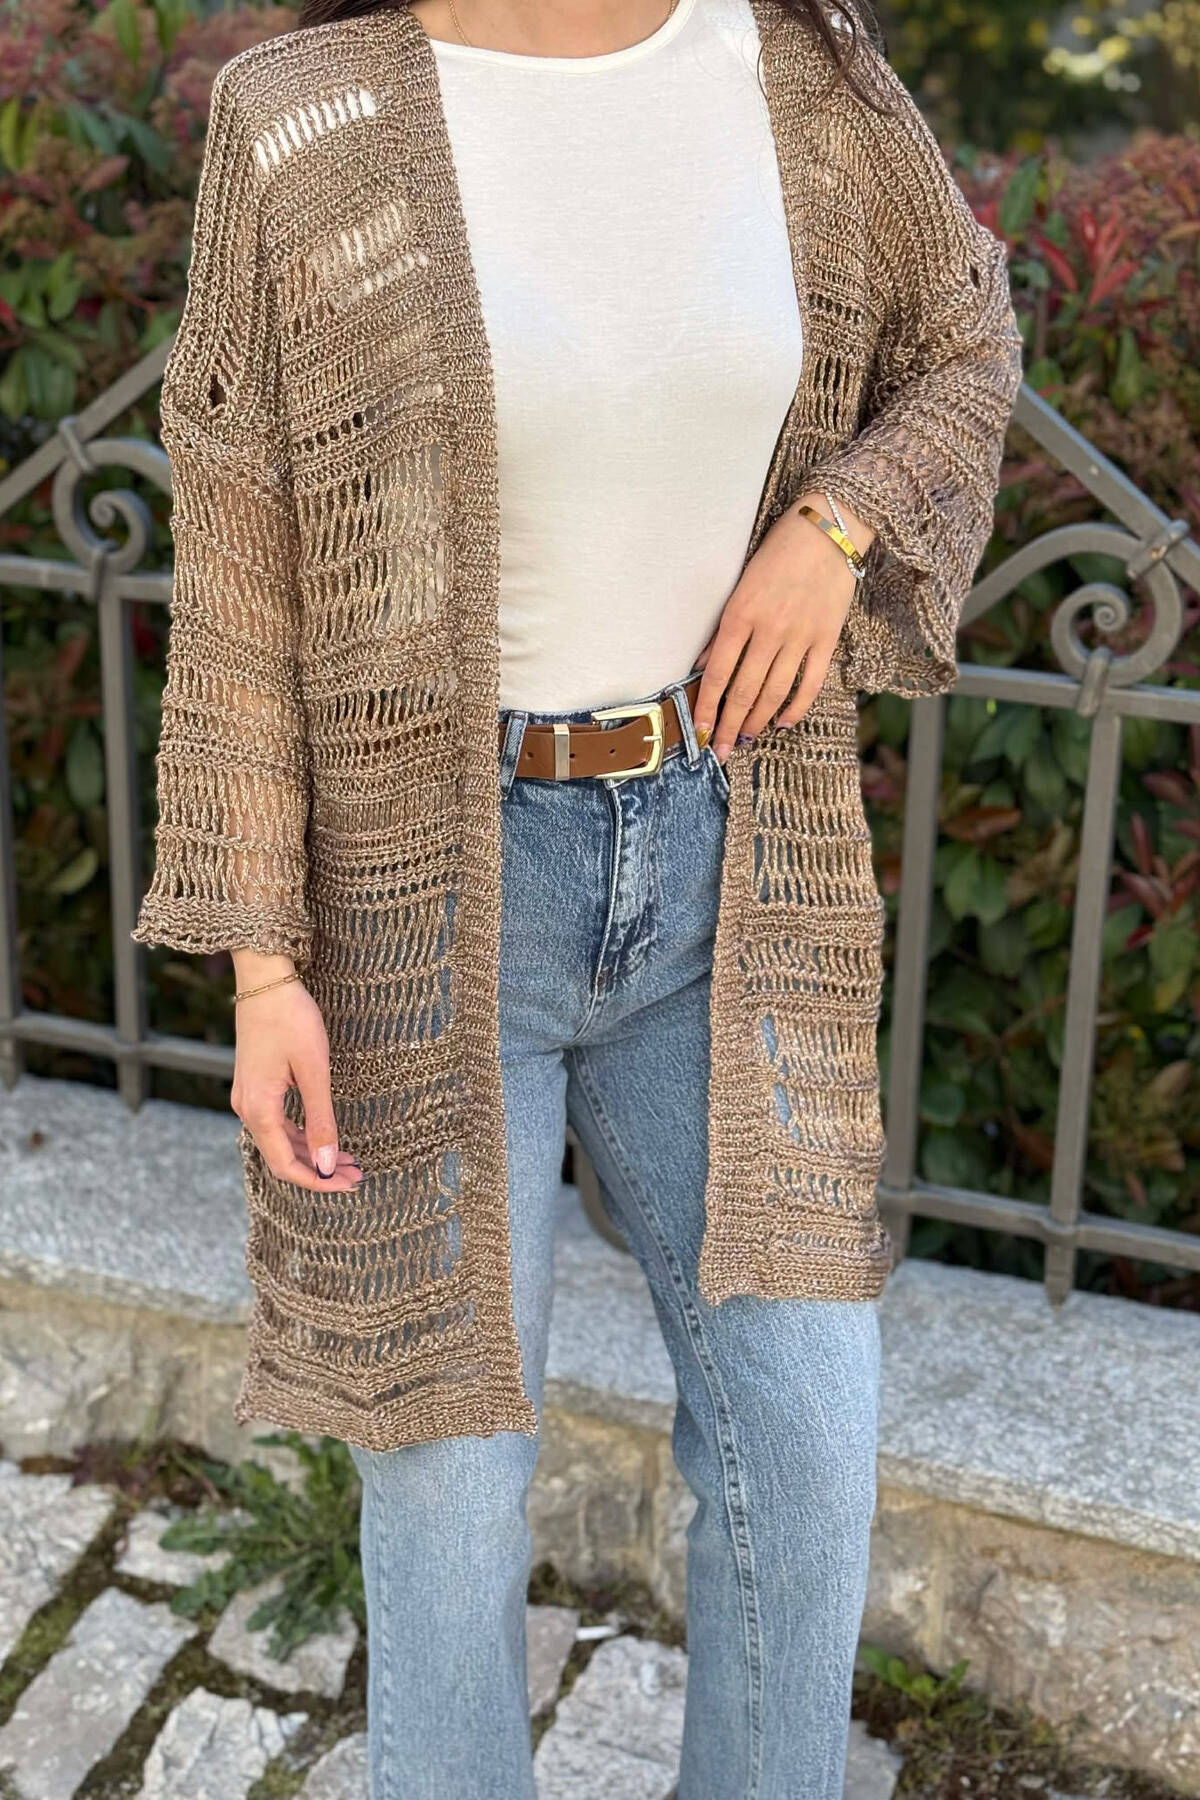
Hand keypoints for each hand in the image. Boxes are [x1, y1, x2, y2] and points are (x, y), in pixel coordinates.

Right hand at [229, 962, 362, 1191]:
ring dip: (312, 1154)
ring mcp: (247, 1097)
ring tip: (348, 1159)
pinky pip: (275, 1123)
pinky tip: (322, 1138)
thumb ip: (321, 1121)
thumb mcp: (314, 1072)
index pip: (285, 1165)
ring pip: (278, 1141)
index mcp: (258, 1109)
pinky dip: (300, 1136)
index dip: (319, 1181)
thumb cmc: (291, 1019)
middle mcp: (246, 1108)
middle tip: (357, 1174)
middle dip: (320, 1170)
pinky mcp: (254, 1086)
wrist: (264, 980)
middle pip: (281, 1157)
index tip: (350, 1183)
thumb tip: (329, 1164)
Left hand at [693, 494, 873, 760]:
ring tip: (746, 738)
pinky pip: (810, 684)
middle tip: (721, 749)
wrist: (827, 531)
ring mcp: (800, 637)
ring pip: (775, 693)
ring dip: (757, 720)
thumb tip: (705, 665)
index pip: (717, 674)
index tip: (701, 731)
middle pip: (744, 691)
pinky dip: (795, 708)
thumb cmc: (777, 554)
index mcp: (740, 615)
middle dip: (729, 725)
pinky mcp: (826, 639)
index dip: (707, 707)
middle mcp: (769, 630)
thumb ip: (724, 629)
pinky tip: (783, 722)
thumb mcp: (740, 586)